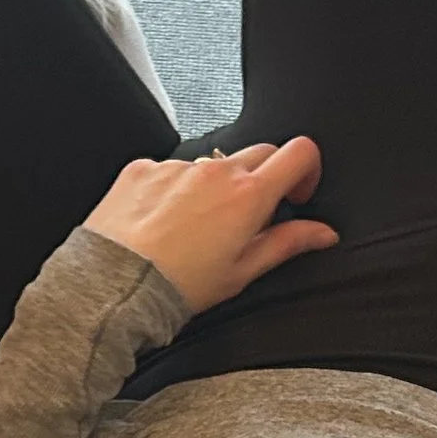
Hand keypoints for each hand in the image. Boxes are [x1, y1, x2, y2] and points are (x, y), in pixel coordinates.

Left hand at [85, 138, 336, 316]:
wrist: (114, 285)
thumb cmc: (177, 285)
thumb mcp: (242, 271)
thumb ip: (287, 243)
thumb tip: (322, 233)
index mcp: (248, 195)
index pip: (299, 152)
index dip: (307, 170)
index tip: (296, 193)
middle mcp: (215, 170)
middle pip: (259, 152)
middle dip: (263, 178)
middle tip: (249, 216)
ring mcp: (177, 166)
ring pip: (211, 163)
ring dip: (214, 186)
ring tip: (195, 229)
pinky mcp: (144, 168)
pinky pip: (170, 170)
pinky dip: (174, 190)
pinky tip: (162, 223)